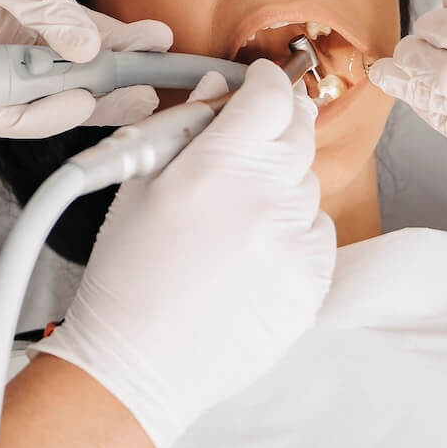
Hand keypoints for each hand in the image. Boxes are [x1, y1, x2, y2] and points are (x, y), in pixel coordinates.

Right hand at [0, 0, 170, 137]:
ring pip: (64, 63)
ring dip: (112, 64)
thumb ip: (44, 8)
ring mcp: (6, 28)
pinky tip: (143, 35)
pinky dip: (106, 35)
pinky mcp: (29, 5)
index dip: (42, 115)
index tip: (84, 98)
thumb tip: (85, 52)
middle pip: (41, 94)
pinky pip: (71, 30)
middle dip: (96, 95)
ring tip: (157, 61)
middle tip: (144, 95)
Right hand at [32, 60, 334, 447]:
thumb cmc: (127, 278)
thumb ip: (184, 129)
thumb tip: (218, 88)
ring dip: (282, 183)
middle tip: (250, 142)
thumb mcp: (138, 186)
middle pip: (298, 131)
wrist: (140, 366)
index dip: (265, 81)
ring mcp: (295, 243)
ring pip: (308, 183)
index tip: (259, 83)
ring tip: (234, 217)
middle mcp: (265, 198)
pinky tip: (252, 252)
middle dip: (278, 124)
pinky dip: (295, 232)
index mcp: (216, 166)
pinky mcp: (313, 282)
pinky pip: (319, 232)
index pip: (269, 95)